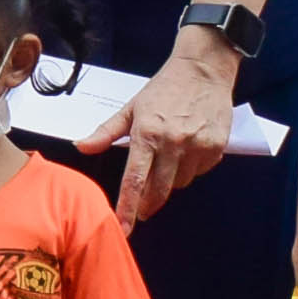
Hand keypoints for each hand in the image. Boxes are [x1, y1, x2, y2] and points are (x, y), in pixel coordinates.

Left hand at [93, 45, 236, 223]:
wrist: (203, 70)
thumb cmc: (163, 89)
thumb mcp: (130, 108)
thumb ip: (105, 132)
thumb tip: (81, 146)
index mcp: (147, 134)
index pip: (134, 181)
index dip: (127, 208)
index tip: (123, 229)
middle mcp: (173, 143)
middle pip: (158, 191)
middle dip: (148, 204)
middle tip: (142, 208)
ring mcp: (197, 147)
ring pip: (179, 184)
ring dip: (170, 181)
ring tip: (168, 158)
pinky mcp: (216, 148)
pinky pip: (199, 173)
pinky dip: (190, 169)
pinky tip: (187, 150)